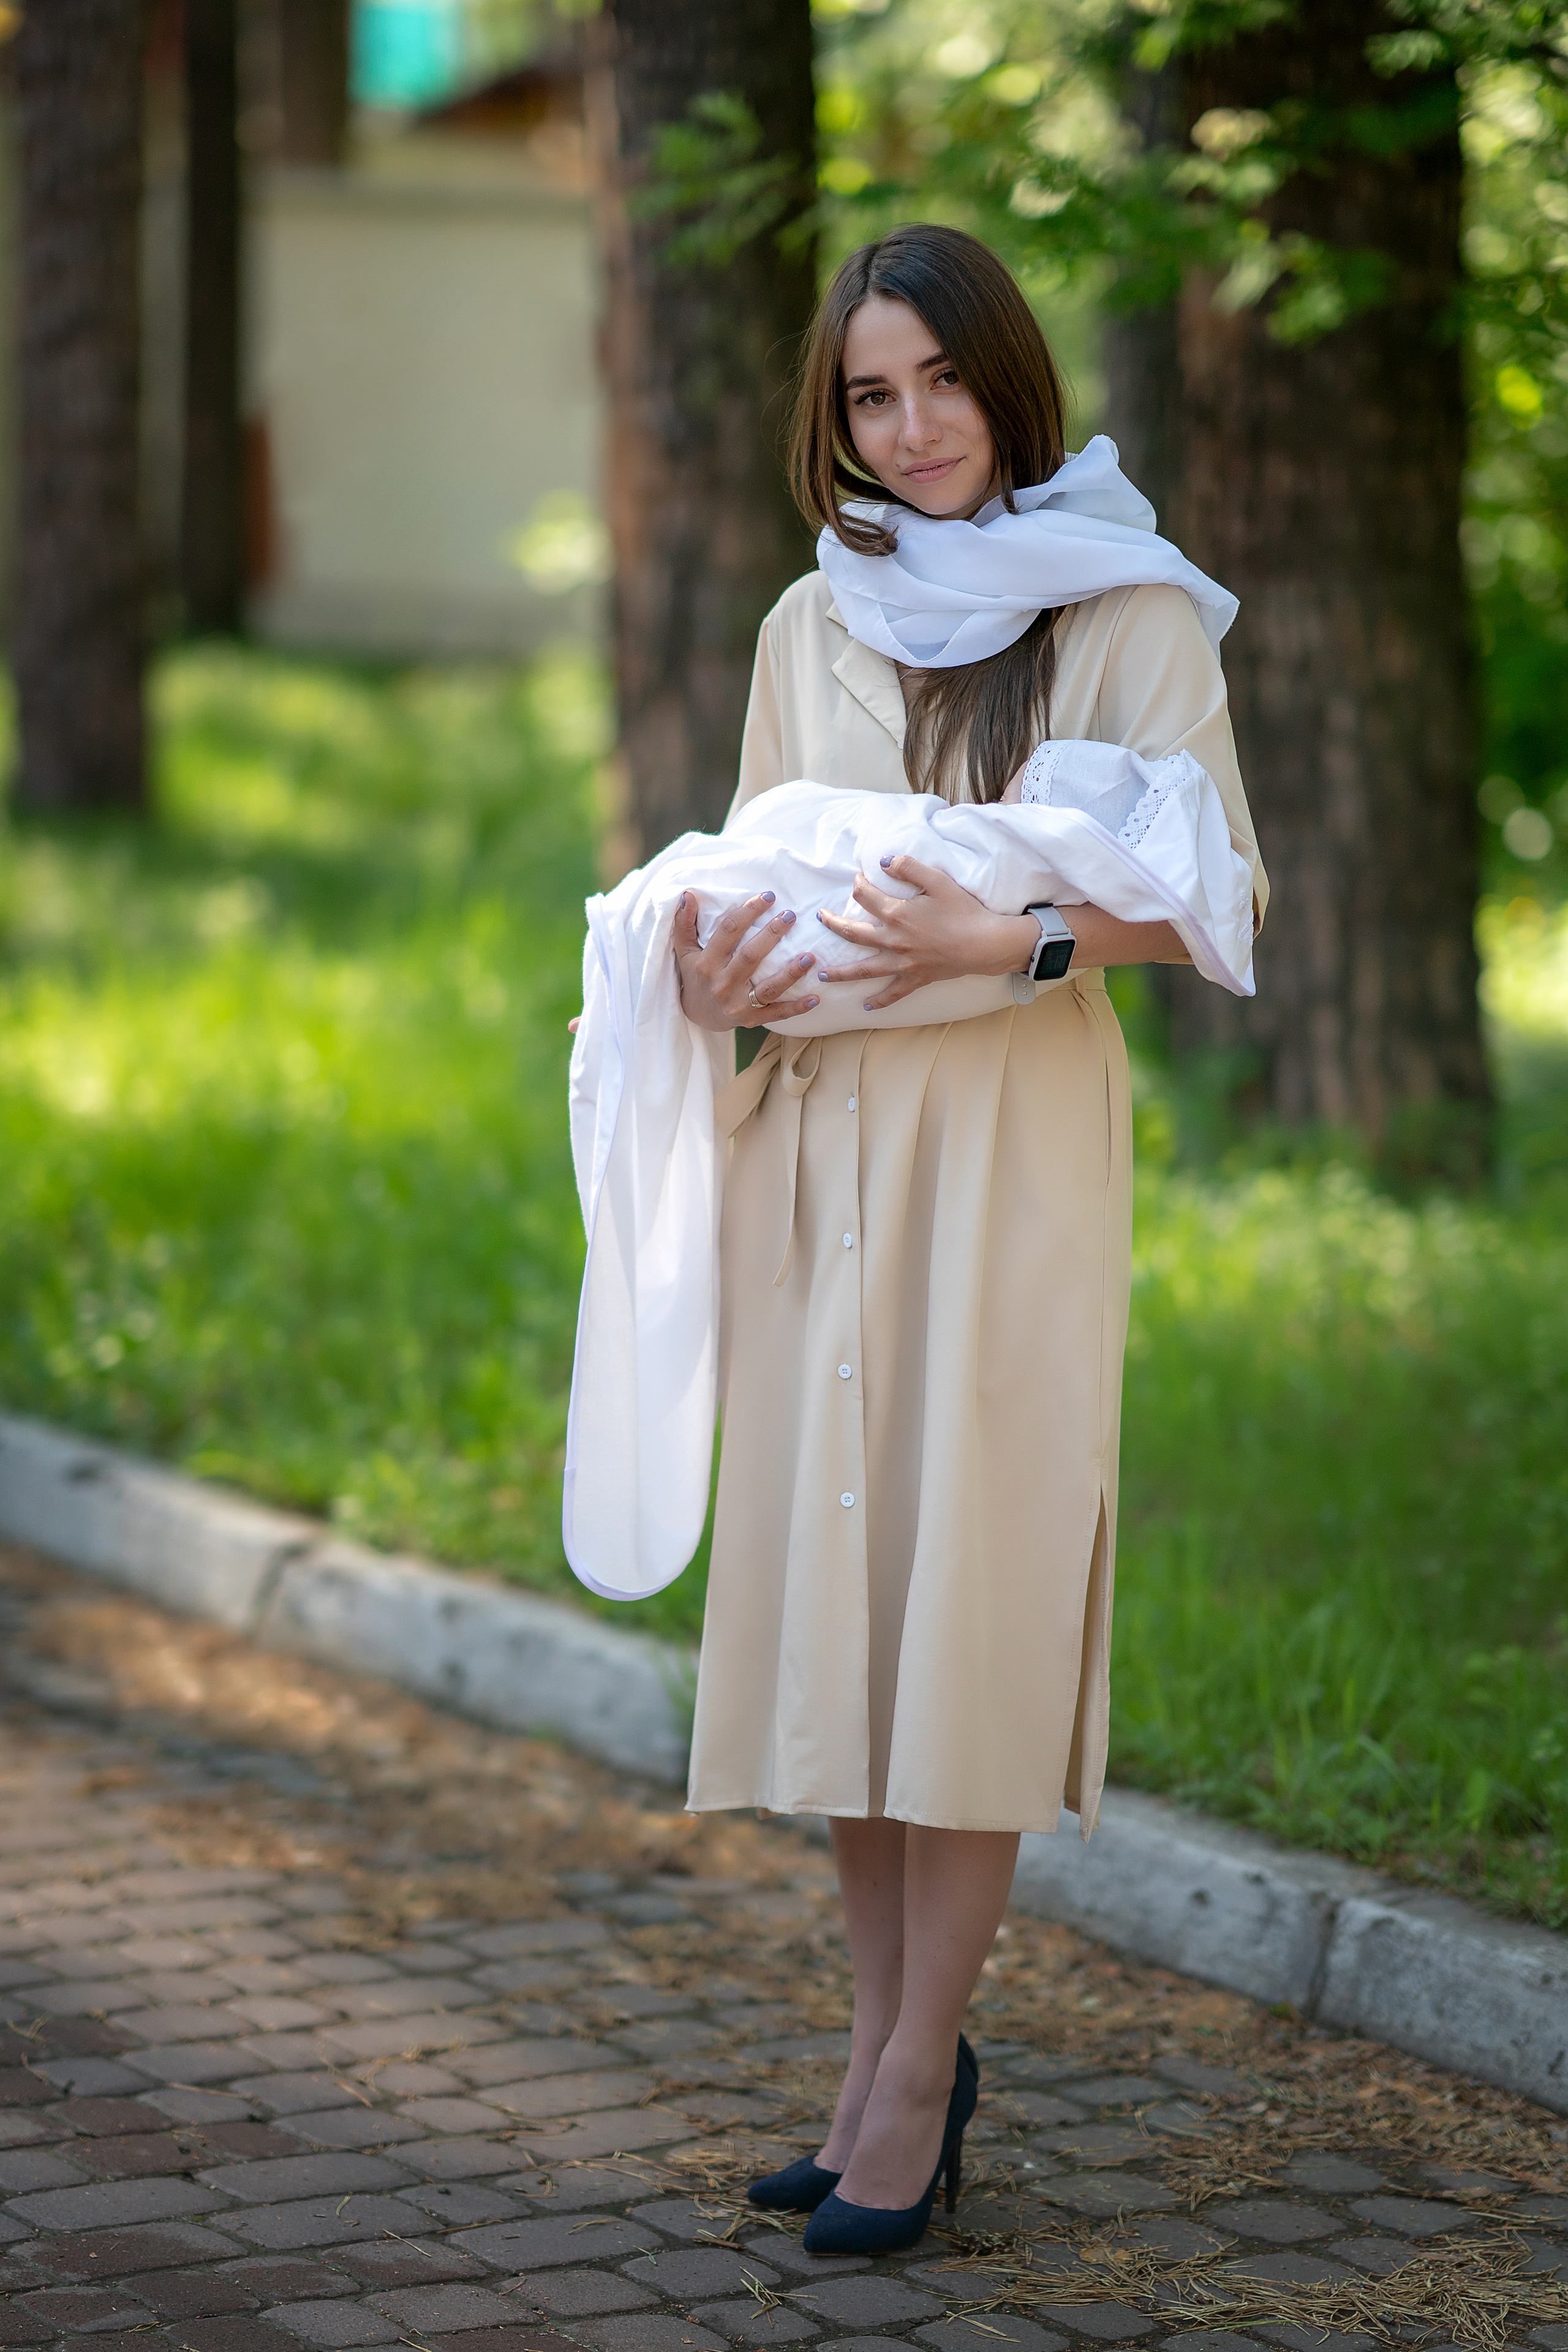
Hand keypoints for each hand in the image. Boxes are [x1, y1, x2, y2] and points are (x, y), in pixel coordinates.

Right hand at [673, 890, 820, 1030]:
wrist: (696, 1017)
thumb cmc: (696, 977)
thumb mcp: (685, 951)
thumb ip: (684, 923)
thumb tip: (688, 894)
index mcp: (708, 963)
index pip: (729, 932)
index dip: (748, 912)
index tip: (768, 896)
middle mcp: (723, 983)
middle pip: (750, 956)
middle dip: (772, 934)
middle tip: (790, 915)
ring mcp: (738, 1004)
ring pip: (768, 987)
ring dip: (791, 973)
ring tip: (810, 956)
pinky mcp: (752, 1019)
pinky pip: (777, 1014)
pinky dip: (797, 1007)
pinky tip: (815, 998)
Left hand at [816, 855, 1038, 1010]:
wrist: (985, 943)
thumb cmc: (963, 910)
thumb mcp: (938, 880)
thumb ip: (909, 867)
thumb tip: (883, 860)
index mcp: (897, 914)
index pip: (865, 896)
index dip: (859, 884)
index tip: (860, 878)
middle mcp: (893, 941)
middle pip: (853, 933)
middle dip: (833, 924)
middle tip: (821, 918)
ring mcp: (902, 963)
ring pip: (864, 969)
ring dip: (840, 972)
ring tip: (822, 975)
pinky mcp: (915, 979)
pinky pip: (893, 993)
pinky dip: (879, 1001)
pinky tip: (865, 1005)